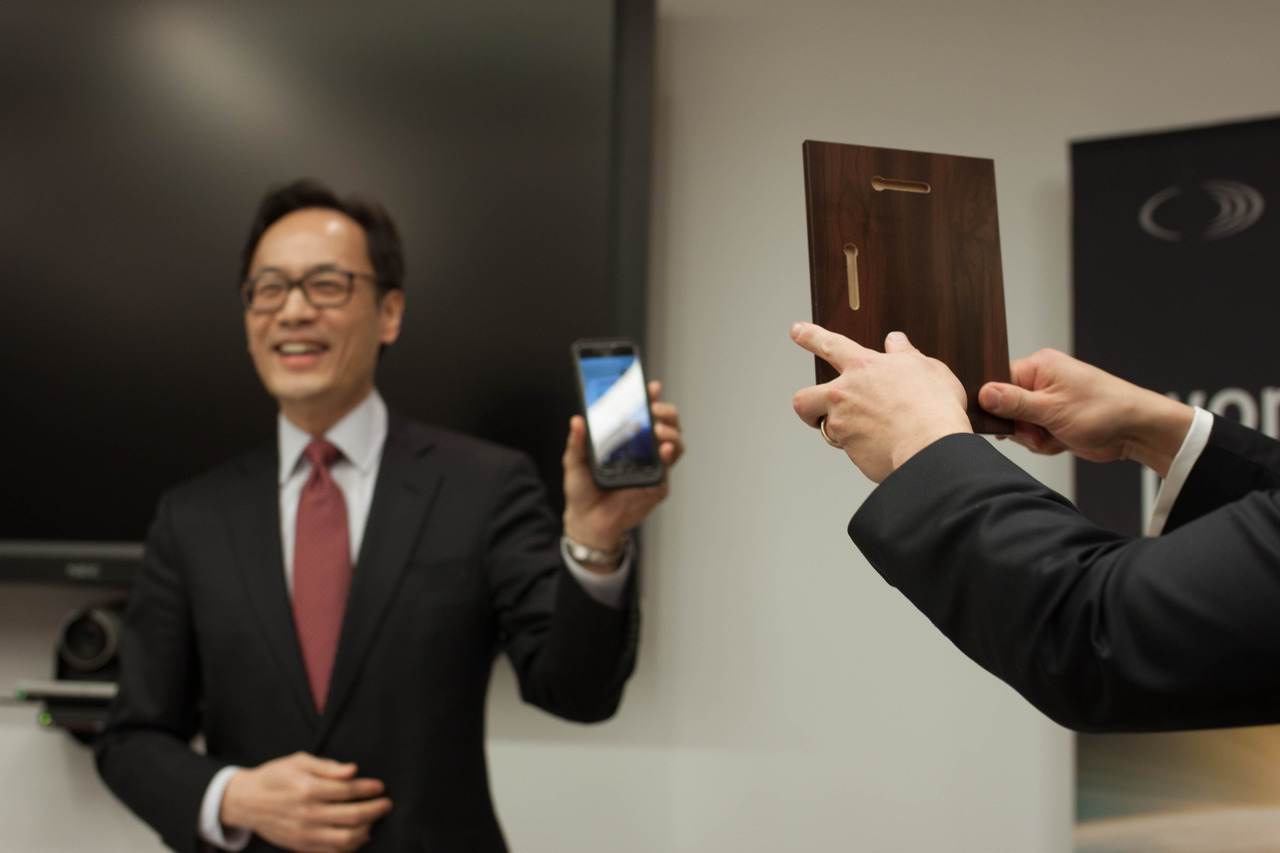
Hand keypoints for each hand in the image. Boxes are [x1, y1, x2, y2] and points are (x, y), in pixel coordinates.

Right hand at [220, 752, 391, 852]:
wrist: (246, 801)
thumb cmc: (275, 776)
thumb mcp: (299, 761)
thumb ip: (327, 766)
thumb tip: (353, 770)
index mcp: (308, 789)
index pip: (349, 790)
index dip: (369, 789)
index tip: (379, 787)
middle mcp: (307, 814)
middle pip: (352, 816)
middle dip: (375, 810)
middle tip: (386, 804)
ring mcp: (304, 834)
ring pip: (345, 839)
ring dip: (366, 830)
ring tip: (374, 820)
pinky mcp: (301, 847)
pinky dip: (350, 847)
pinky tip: (359, 836)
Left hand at [562, 380, 683, 569]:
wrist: (588, 522)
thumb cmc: (583, 492)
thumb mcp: (574, 463)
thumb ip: (577, 442)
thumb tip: (577, 421)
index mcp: (625, 440)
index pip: (642, 414)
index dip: (650, 398)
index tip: (650, 388)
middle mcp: (642, 451)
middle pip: (666, 424)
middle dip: (665, 412)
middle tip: (654, 410)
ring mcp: (652, 467)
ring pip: (674, 442)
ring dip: (671, 432)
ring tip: (657, 431)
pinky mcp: (657, 485)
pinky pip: (669, 467)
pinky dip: (670, 455)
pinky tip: (665, 450)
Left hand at [791, 323, 971, 482]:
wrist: (931, 445)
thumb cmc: (934, 405)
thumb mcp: (927, 367)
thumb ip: (906, 354)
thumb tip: (896, 341)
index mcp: (864, 367)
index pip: (831, 344)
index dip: (811, 336)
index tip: (797, 331)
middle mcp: (845, 394)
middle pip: (804, 399)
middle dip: (807, 407)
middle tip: (815, 412)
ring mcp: (843, 425)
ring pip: (829, 429)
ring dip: (844, 431)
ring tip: (874, 431)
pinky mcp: (851, 452)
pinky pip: (852, 450)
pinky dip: (866, 450)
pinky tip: (887, 446)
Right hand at [978, 348, 1192, 476]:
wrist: (1136, 430)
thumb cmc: (1105, 410)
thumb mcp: (1052, 408)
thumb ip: (1014, 402)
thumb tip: (983, 394)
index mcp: (1038, 366)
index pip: (997, 380)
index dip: (995, 403)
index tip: (1002, 419)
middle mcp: (1041, 381)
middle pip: (1004, 407)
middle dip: (1019, 426)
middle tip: (1036, 431)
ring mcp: (1047, 402)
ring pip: (1018, 426)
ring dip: (1033, 437)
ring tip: (1054, 435)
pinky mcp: (1053, 420)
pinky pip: (1032, 435)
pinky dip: (1043, 443)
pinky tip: (1060, 440)